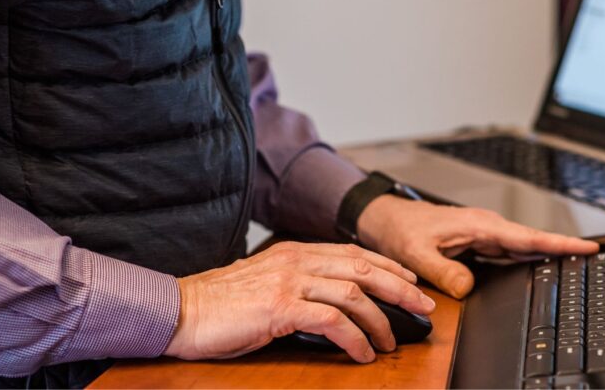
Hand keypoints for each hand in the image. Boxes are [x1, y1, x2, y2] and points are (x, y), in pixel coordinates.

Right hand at [163, 241, 435, 362]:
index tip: (410, 281)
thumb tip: (332, 299)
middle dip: (399, 288)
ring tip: (392, 341)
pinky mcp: (280, 307)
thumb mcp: (265, 283)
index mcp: (294, 252)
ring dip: (380, 319)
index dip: (387, 267)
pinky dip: (354, 338)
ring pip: (353, 292)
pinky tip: (361, 353)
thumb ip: (297, 283)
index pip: (353, 254)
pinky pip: (331, 320)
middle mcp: (296, 260)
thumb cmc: (220, 304)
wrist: (180, 310)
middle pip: (363, 268)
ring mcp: (289, 281)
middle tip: (424, 307)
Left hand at [357, 196, 598, 297]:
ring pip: (522, 249)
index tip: (587, 248)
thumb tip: (469, 288)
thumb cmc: (399, 228)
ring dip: (546, 255)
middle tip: (592, 258)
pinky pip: (507, 254)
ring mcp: (483, 236)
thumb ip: (444, 271)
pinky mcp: (477, 244)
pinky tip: (538, 269)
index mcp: (478, 225)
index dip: (559, 244)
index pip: (527, 237)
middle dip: (563, 249)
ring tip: (576, 263)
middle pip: (532, 243)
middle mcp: (486, 228)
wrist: (383, 219)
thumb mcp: (416, 253)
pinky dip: (525, 260)